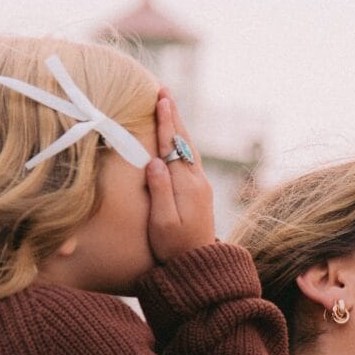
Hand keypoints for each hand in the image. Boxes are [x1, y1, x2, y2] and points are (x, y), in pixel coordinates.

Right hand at [146, 87, 214, 261]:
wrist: (198, 264)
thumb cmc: (174, 247)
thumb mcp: (163, 223)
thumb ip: (159, 192)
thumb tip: (154, 162)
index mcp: (186, 186)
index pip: (173, 146)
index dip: (166, 122)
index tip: (162, 99)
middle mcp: (197, 181)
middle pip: (183, 141)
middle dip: (173, 115)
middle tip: (164, 90)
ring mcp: (201, 186)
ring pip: (189, 148)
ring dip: (179, 126)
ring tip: (169, 105)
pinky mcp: (200, 192)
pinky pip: (190, 158)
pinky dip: (182, 141)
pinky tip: (177, 136)